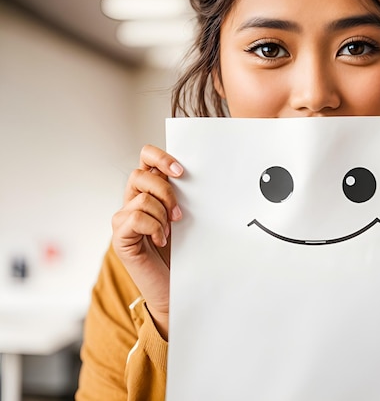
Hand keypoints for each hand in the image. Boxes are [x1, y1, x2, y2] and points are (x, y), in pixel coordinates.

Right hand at [111, 145, 183, 339]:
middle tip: (179, 213)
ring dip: (162, 214)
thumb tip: (193, 176)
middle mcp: (133, 201)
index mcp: (150, 191)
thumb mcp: (185, 218)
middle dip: (166, 191)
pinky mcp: (120, 237)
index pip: (146, 158)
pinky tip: (160, 241)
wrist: (173, 288)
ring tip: (169, 232)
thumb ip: (182, 196)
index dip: (160, 157)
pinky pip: (135, 218)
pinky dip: (153, 228)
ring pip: (141, 197)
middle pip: (140, 173)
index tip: (181, 171)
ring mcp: (123, 219)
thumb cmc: (180, 252)